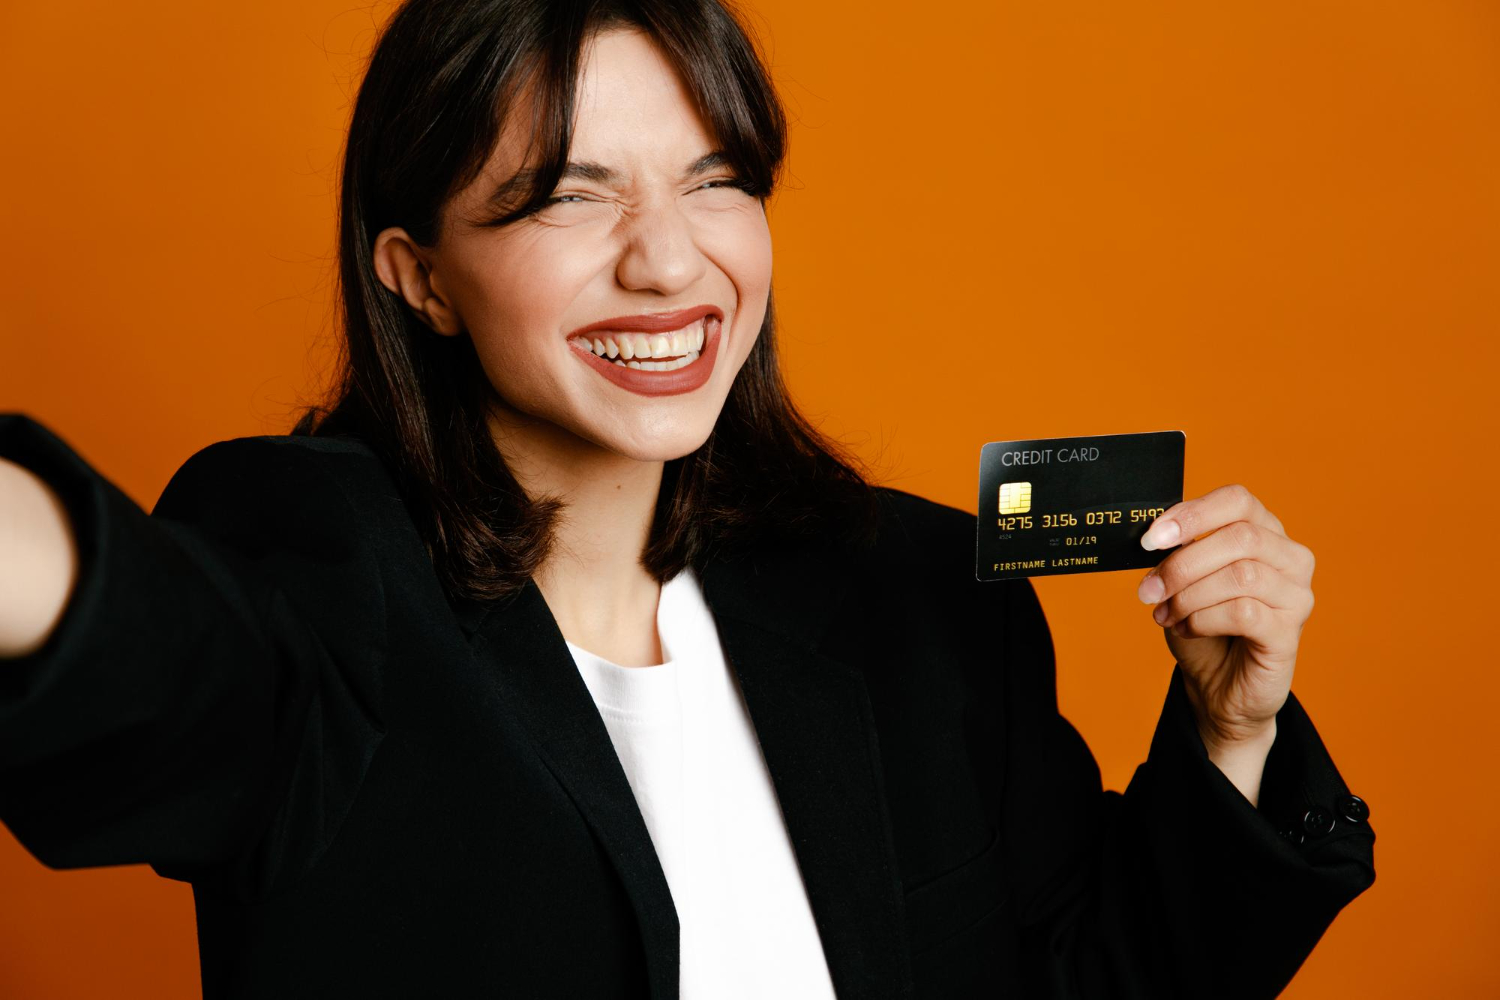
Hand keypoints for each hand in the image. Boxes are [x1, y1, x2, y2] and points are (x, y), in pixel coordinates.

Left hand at [1135, 484, 1315, 751]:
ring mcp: (1296, 596)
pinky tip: (1187, 629)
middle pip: (1240, 537)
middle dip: (1183, 563)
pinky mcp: (1289, 633)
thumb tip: (1155, 535)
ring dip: (1189, 595)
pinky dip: (1203, 620)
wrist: (1219, 686)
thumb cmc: (1204, 627)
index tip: (1152, 539)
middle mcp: (1291, 559)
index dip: (1192, 513)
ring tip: (1166, 613)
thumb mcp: (1186, 581)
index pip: (1238, 500)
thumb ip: (1179, 551)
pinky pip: (1243, 613)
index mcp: (1266, 534)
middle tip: (1149, 590)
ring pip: (1240, 575)